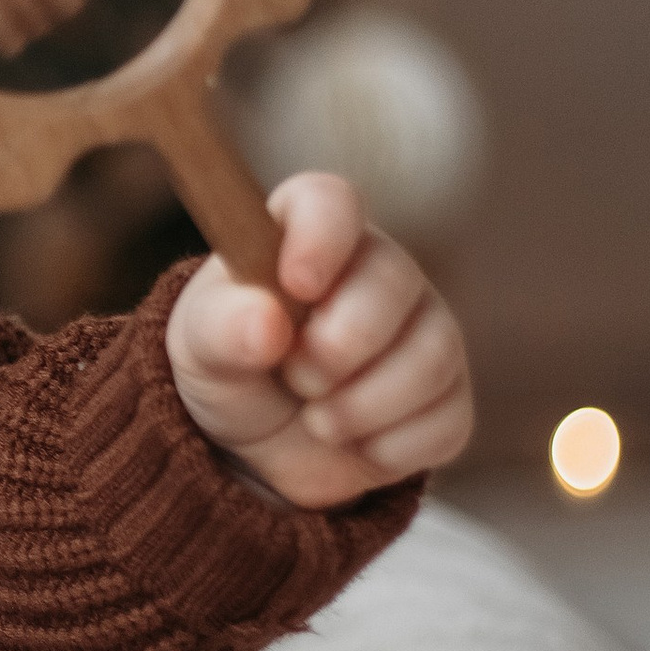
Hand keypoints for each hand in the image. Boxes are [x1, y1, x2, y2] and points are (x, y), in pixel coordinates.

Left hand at [165, 173, 472, 507]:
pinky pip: (447, 420)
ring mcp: (425, 329)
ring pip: (432, 355)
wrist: (258, 449)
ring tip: (316, 419)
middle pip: (394, 280)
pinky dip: (389, 448)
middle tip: (295, 377)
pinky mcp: (448, 396)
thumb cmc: (231, 369)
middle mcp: (380, 270)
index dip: (320, 238)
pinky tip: (354, 444)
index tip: (296, 287)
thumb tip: (265, 322)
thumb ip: (220, 327)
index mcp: (309, 235)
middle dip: (337, 345)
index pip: (330, 202)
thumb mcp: (201, 349)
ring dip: (361, 405)